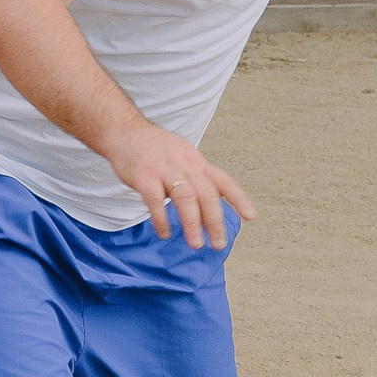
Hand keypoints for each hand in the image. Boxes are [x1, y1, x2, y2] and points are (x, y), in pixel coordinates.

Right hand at [101, 121, 252, 248]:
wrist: (125, 132)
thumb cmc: (155, 149)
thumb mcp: (183, 156)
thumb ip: (196, 177)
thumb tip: (210, 203)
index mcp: (197, 162)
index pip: (223, 181)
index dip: (238, 198)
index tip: (250, 217)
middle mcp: (185, 165)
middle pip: (206, 194)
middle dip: (214, 221)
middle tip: (218, 244)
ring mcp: (164, 170)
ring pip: (185, 197)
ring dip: (192, 223)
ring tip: (195, 244)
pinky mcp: (144, 176)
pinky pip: (155, 200)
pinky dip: (161, 218)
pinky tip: (165, 232)